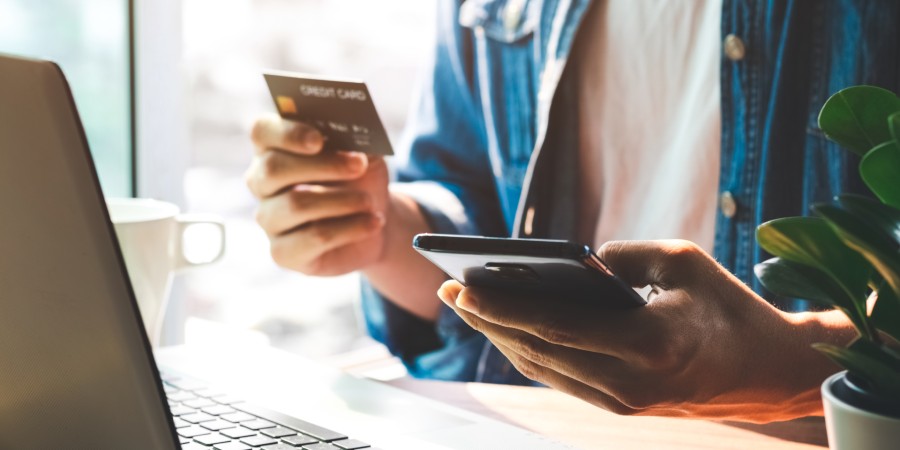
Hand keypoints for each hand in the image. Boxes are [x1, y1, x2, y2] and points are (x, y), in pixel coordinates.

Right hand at [246, 114, 388, 275]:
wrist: (374, 220)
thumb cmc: (361, 179)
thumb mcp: (363, 153)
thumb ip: (351, 139)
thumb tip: (347, 131)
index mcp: (274, 147)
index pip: (262, 131)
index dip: (286, 133)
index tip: (318, 140)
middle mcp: (262, 182)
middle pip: (274, 169)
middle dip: (322, 165)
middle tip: (359, 165)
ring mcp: (269, 218)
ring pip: (295, 204)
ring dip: (341, 200)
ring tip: (369, 202)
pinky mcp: (282, 252)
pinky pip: (312, 238)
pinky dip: (349, 229)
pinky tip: (372, 223)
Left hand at [438, 239, 852, 421]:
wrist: (768, 371)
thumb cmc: (728, 307)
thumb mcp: (682, 261)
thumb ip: (620, 256)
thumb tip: (567, 263)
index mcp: (649, 344)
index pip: (556, 326)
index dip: (503, 308)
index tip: (460, 287)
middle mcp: (630, 383)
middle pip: (538, 352)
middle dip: (487, 321)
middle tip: (448, 290)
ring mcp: (623, 403)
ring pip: (543, 370)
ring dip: (500, 338)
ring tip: (467, 306)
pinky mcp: (620, 407)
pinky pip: (560, 377)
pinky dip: (527, 351)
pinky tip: (504, 326)